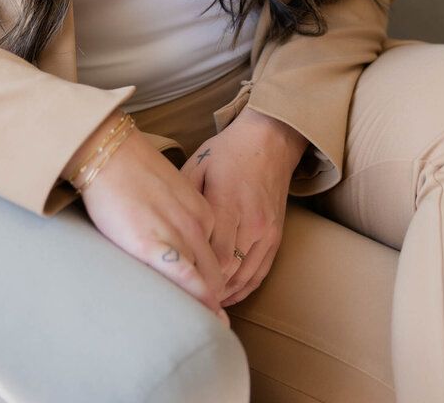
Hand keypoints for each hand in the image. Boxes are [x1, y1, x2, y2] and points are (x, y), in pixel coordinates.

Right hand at [64, 111, 230, 325]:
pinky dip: (195, 299)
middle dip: (216, 302)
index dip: (215, 282)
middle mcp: (197, 225)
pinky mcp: (152, 245)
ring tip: (208, 331)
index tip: (211, 303)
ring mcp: (177, 234)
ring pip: (204, 281)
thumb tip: (177, 244)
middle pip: (216, 274)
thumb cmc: (132, 171)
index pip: (219, 258)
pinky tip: (200, 318)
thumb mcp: (170, 193)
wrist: (109, 152)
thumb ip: (181, 217)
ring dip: (207, 307)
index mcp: (204, 212)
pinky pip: (183, 277)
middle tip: (211, 326)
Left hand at [179, 109, 307, 306]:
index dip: (197, 274)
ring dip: (223, 292)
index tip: (178, 282)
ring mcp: (267, 232)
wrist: (270, 141)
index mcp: (228, 202)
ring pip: (245, 277)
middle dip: (206, 287)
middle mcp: (252, 221)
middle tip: (183, 298)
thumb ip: (184, 200)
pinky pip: (260, 273)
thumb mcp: (198, 165)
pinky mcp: (276, 237)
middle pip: (229, 271)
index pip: (215, 254)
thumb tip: (167, 229)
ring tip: (200, 302)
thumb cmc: (228, 152)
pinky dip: (242, 288)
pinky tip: (225, 296)